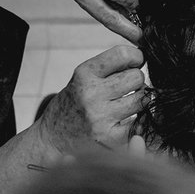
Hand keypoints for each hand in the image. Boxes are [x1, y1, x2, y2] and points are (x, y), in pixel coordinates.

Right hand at [33, 45, 147, 159]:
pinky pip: (139, 122)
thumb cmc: (72, 104)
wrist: (52, 138)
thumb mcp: (82, 78)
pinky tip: (129, 118)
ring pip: (141, 99)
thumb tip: (142, 59)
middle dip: (137, 79)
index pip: (122, 55)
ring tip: (127, 102)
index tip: (136, 62)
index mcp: (84, 74)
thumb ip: (109, 67)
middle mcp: (91, 94)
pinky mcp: (109, 138)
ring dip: (139, 99)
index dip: (136, 56)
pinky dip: (139, 119)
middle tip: (129, 85)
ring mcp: (101, 117)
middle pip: (136, 77)